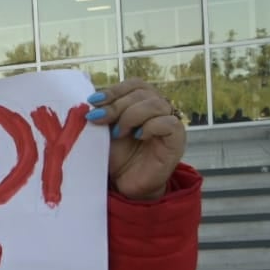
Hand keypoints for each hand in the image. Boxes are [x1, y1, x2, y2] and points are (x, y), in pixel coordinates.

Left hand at [84, 79, 186, 200]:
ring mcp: (169, 123)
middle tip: (97, 118)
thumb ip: (103, 113)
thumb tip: (92, 100)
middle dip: (116, 104)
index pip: (135, 84)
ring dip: (131, 115)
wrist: (125, 184)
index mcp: (142, 103)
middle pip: (143, 93)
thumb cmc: (117, 157)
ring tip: (117, 133)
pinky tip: (137, 136)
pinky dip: (149, 126)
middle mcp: (158, 110)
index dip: (115, 89)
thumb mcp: (105, 131)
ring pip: (155, 104)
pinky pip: (168, 122)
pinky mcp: (177, 139)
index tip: (94, 100)